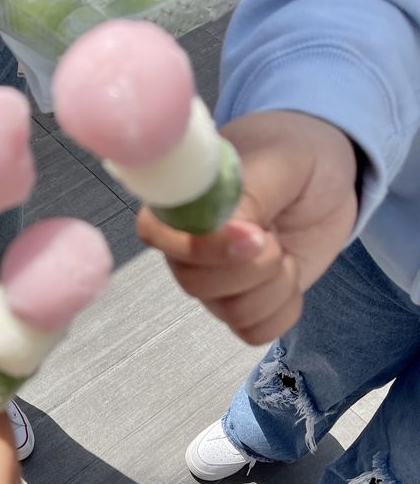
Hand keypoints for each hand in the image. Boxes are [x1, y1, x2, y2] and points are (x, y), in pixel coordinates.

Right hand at [137, 111, 357, 343]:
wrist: (329, 175)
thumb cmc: (295, 153)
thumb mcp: (280, 160)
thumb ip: (250, 195)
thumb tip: (233, 236)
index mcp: (181, 200)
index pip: (155, 233)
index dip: (201, 245)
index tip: (255, 234)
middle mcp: (187, 246)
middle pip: (195, 283)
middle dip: (252, 268)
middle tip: (276, 235)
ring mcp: (215, 280)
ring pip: (230, 312)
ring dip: (274, 286)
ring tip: (284, 247)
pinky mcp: (244, 303)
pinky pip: (255, 331)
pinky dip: (284, 308)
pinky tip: (289, 272)